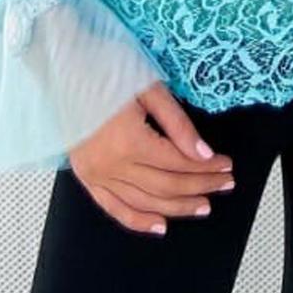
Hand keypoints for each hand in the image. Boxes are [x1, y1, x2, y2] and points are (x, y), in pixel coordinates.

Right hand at [68, 80, 234, 234]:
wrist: (66, 66)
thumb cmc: (108, 68)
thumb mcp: (150, 88)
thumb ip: (178, 124)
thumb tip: (204, 154)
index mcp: (129, 140)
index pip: (178, 163)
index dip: (206, 167)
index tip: (226, 165)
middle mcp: (112, 164)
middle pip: (166, 186)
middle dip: (200, 186)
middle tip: (225, 184)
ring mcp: (96, 174)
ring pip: (145, 201)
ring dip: (177, 207)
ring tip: (202, 206)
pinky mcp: (86, 176)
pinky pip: (114, 207)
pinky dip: (138, 220)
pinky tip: (160, 226)